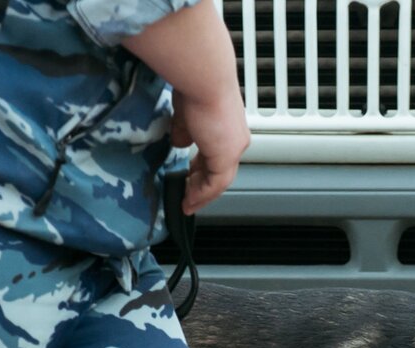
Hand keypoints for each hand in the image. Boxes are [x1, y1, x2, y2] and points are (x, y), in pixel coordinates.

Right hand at [122, 3, 250, 215]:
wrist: (204, 76)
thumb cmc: (195, 81)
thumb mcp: (186, 110)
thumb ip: (184, 129)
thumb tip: (179, 142)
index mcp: (227, 126)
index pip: (217, 154)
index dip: (202, 168)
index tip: (189, 176)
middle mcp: (235, 138)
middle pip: (220, 171)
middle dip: (202, 185)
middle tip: (188, 196)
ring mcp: (233, 148)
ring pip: (219, 181)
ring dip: (201, 194)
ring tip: (188, 204)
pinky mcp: (226, 156)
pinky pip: (214, 184)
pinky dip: (201, 194)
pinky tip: (189, 200)